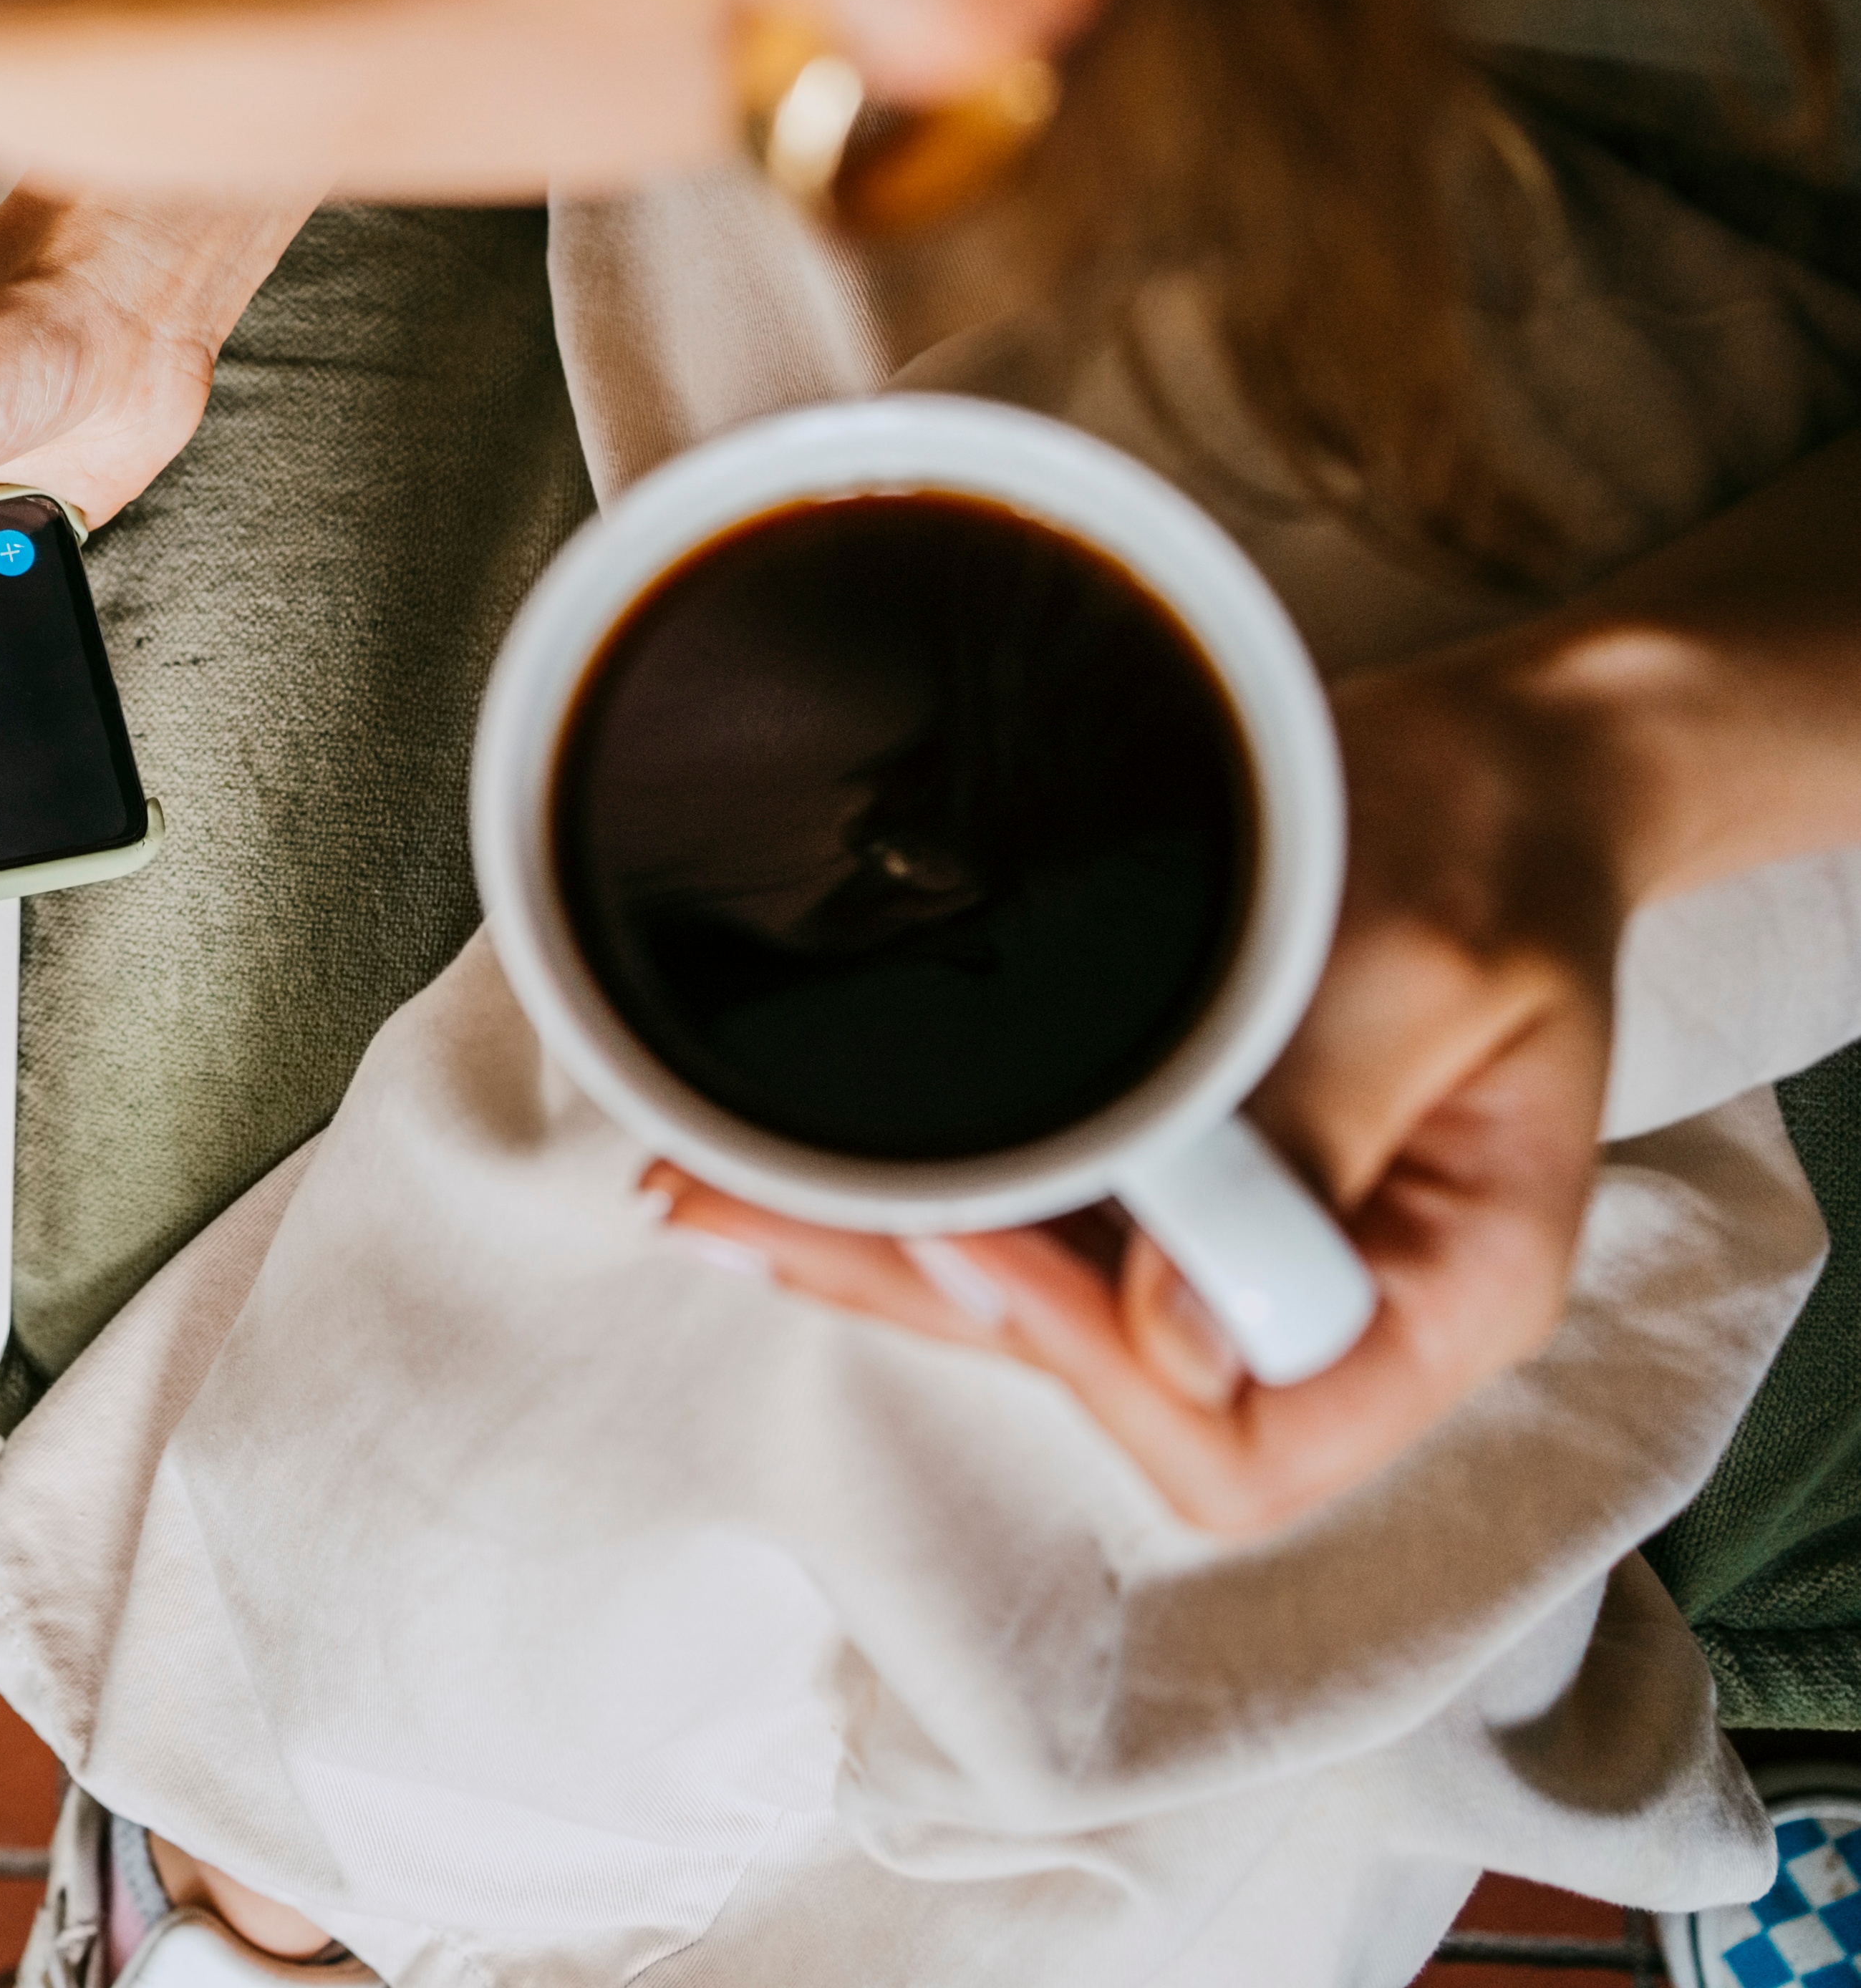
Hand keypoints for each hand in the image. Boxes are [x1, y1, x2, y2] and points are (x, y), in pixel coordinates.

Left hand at [657, 645, 1622, 1536]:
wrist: (1494, 762)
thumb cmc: (1483, 846)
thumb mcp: (1421, 966)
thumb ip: (1312, 1137)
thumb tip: (1176, 1343)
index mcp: (1444, 1299)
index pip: (1243, 1437)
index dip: (1085, 1354)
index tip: (972, 1232)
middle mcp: (1325, 1305)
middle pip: (1096, 1380)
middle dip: (911, 1292)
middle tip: (725, 1211)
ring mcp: (1229, 1248)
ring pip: (1032, 1304)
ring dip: (873, 1248)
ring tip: (705, 1185)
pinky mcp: (1165, 1180)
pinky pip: (1031, 1217)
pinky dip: (916, 1185)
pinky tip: (789, 1153)